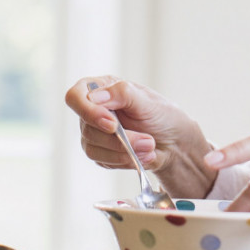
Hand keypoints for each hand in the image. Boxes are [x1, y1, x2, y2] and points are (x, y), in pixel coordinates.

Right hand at [64, 77, 215, 197]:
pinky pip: (102, 160)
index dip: (88, 112)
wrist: (174, 143)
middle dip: (119, 139)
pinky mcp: (100, 152)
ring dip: (123, 151)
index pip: (75, 97)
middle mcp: (93, 110)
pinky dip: (124, 161)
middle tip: (147, 140)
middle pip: (87, 127)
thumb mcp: (147, 101)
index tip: (112, 124)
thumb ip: (123, 94)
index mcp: (101, 88)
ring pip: (92, 147)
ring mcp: (94, 132)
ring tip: (149, 147)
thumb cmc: (162, 116)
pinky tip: (141, 156)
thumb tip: (95, 96)